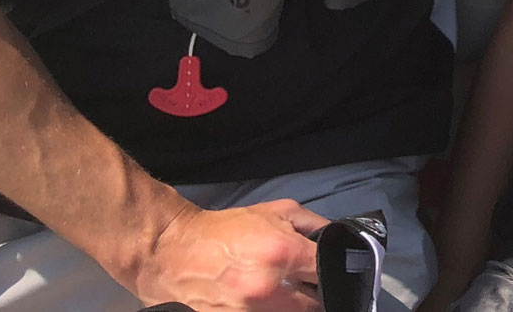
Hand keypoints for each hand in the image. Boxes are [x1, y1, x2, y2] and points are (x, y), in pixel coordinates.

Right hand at [133, 200, 329, 311]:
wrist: (174, 251)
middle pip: (315, 305)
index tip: (333, 273)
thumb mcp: (277, 211)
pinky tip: (269, 303)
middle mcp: (270, 288)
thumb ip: (314, 224)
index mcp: (284, 254)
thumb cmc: (227, 230)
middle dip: (318, 295)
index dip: (335, 272)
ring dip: (296, 306)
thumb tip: (338, 240)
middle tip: (312, 287)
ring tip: (291, 296)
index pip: (328, 273)